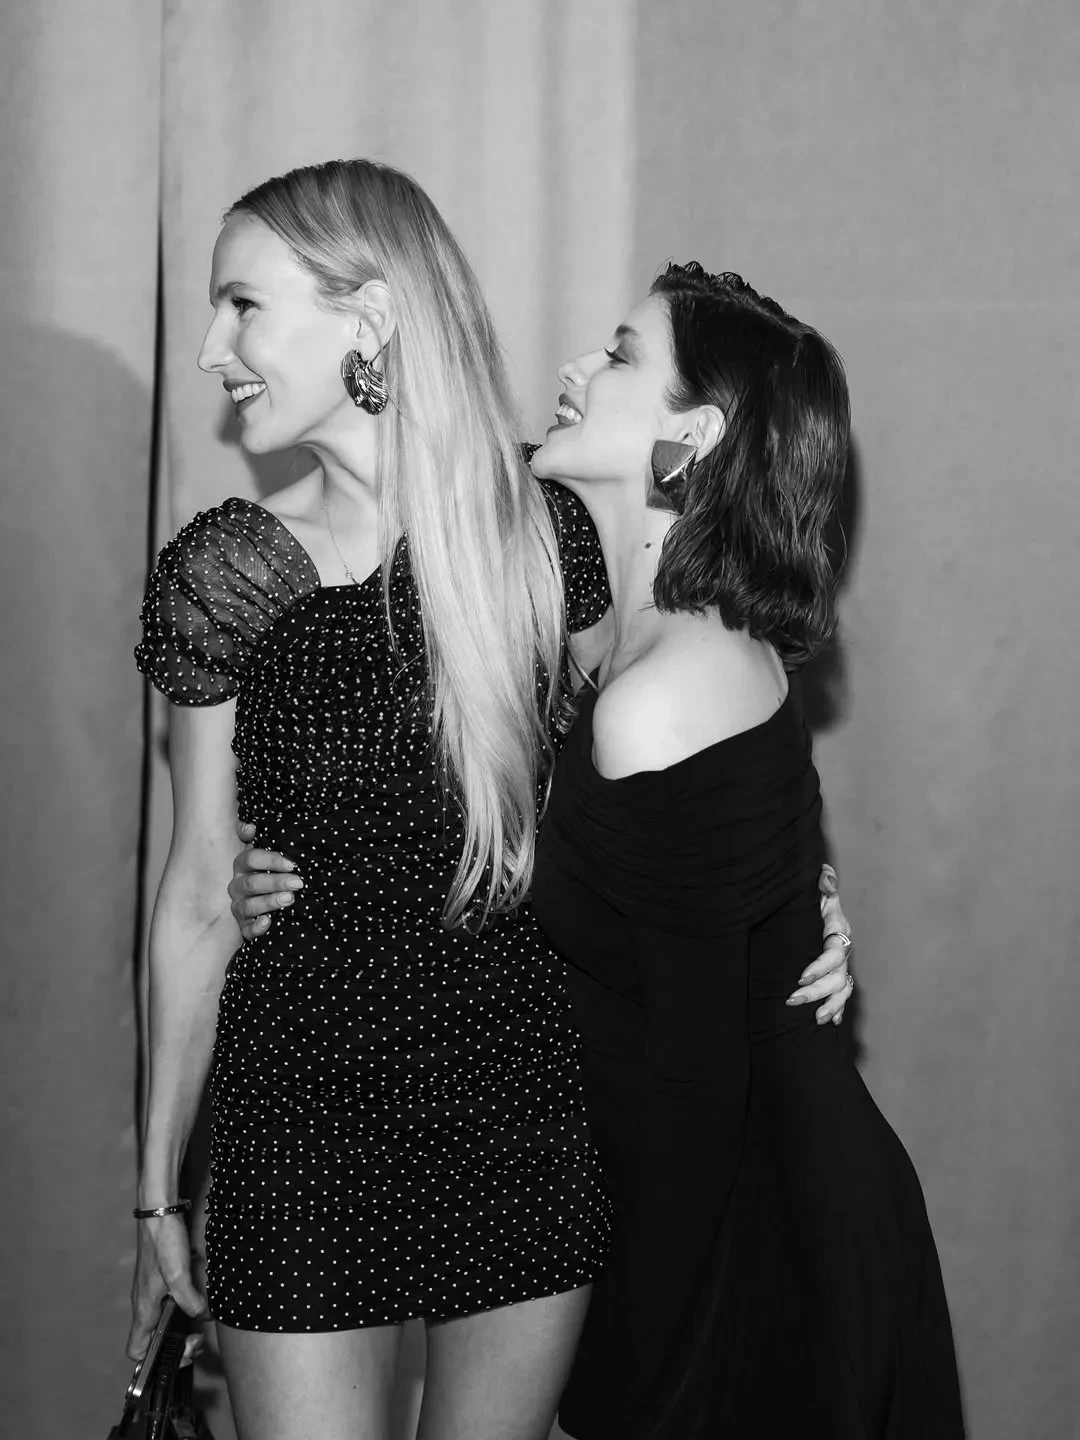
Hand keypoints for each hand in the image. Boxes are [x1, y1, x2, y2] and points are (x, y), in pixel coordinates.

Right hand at [127, 1213, 207, 1364]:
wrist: (160, 1211)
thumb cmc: (163, 1243)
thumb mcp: (178, 1274)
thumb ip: (189, 1299)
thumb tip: (201, 1315)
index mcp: (144, 1309)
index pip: (136, 1350)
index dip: (154, 1360)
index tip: (179, 1352)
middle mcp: (146, 1304)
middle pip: (155, 1339)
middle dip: (177, 1343)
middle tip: (196, 1338)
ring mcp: (154, 1292)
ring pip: (166, 1320)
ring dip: (184, 1322)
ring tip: (202, 1313)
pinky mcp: (164, 1279)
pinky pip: (174, 1300)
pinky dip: (188, 1301)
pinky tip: (200, 1290)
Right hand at [228, 821, 302, 940]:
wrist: (260, 900)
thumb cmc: (264, 872)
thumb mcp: (261, 854)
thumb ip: (250, 836)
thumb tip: (249, 827)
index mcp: (241, 866)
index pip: (250, 859)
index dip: (271, 860)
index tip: (292, 864)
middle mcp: (237, 886)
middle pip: (251, 883)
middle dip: (276, 882)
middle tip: (298, 883)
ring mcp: (238, 907)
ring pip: (248, 906)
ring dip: (269, 902)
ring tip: (289, 899)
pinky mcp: (243, 927)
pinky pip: (246, 930)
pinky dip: (256, 927)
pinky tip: (268, 922)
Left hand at [786, 863, 852, 1024]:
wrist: (811, 904)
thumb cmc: (812, 897)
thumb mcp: (814, 889)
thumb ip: (822, 882)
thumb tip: (826, 879)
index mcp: (837, 930)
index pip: (833, 954)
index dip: (820, 967)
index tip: (801, 977)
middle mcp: (842, 950)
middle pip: (836, 977)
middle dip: (817, 992)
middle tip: (792, 1001)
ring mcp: (841, 964)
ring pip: (842, 989)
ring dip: (831, 1005)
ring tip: (816, 1019)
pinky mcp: (835, 973)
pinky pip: (842, 994)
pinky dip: (838, 1008)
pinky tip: (830, 1022)